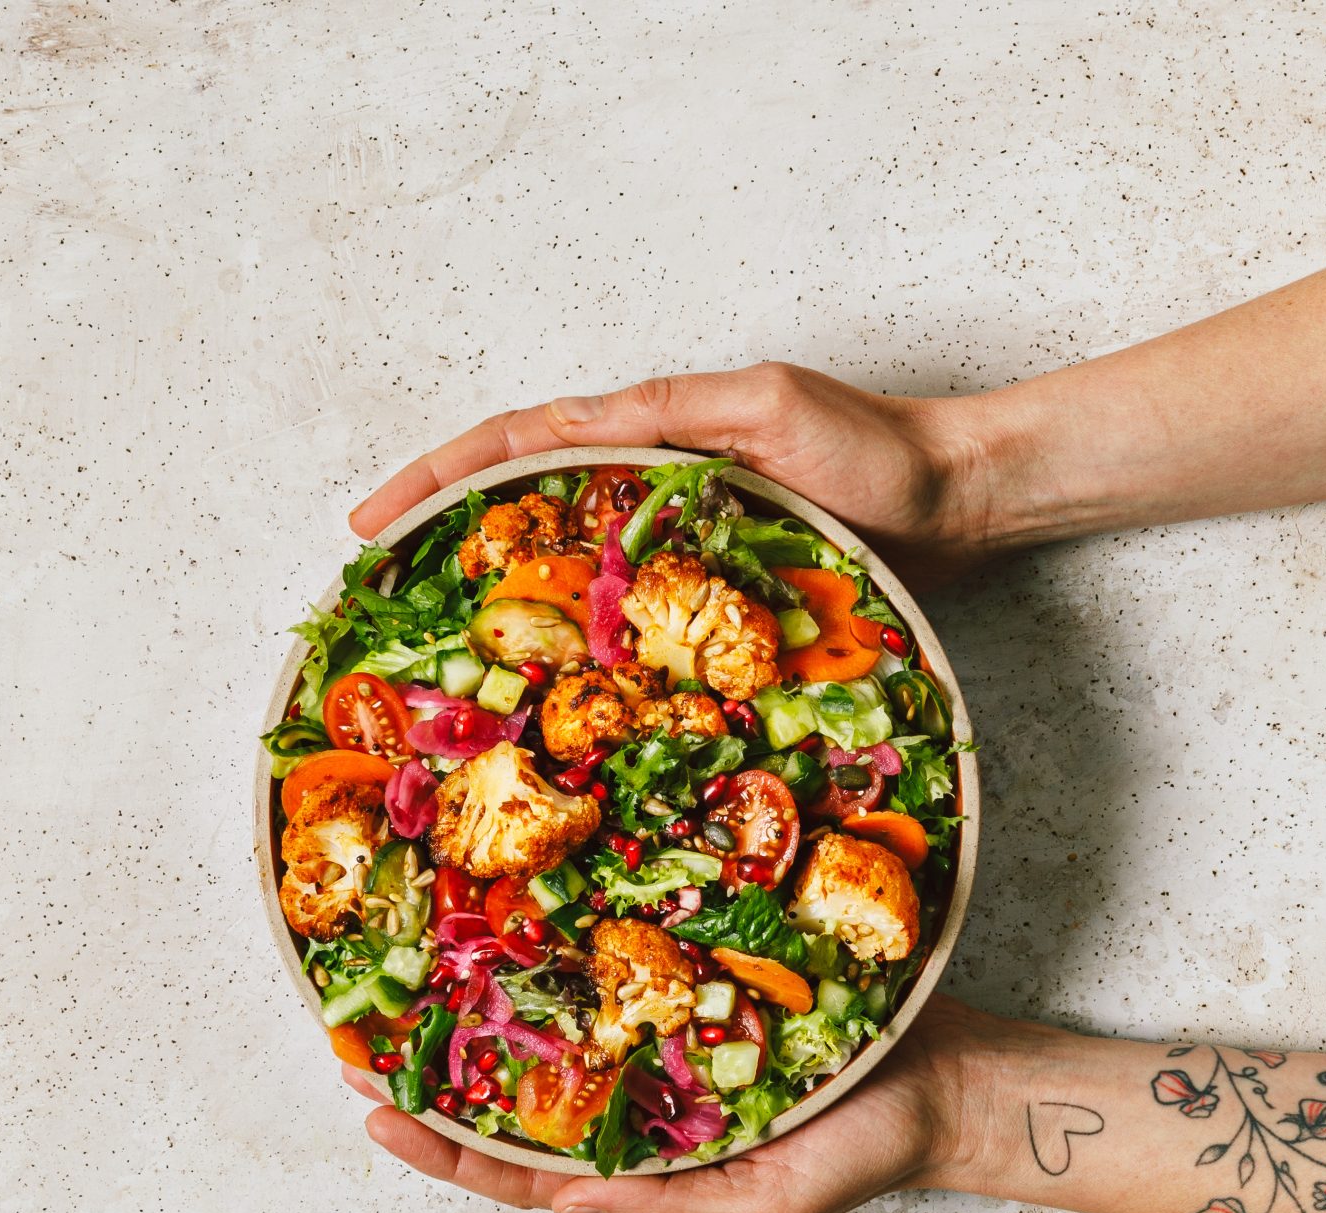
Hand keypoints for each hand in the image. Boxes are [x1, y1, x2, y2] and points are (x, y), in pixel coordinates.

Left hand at [345, 995, 1004, 1212]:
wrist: (946, 1076)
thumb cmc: (865, 1152)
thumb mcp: (769, 1205)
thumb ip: (668, 1206)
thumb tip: (566, 1201)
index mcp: (641, 1157)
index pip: (518, 1166)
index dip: (444, 1146)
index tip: (372, 1114)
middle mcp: (635, 1093)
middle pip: (510, 1089)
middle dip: (429, 1070)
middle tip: (348, 1042)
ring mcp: (658, 1030)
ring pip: (548, 1021)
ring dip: (474, 1001)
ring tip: (403, 976)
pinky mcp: (691, 968)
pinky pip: (613, 958)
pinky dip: (561, 941)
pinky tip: (513, 909)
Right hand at [346, 363, 1010, 591]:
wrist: (956, 501)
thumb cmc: (875, 451)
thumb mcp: (767, 406)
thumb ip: (673, 412)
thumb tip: (577, 418)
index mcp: (644, 430)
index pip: (515, 446)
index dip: (437, 481)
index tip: (371, 523)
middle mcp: (644, 484)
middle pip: (516, 507)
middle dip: (437, 543)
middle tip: (369, 596)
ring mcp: (669, 543)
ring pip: (558, 571)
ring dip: (492, 605)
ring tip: (425, 655)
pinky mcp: (704, 597)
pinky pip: (620, 623)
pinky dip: (570, 650)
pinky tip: (542, 692)